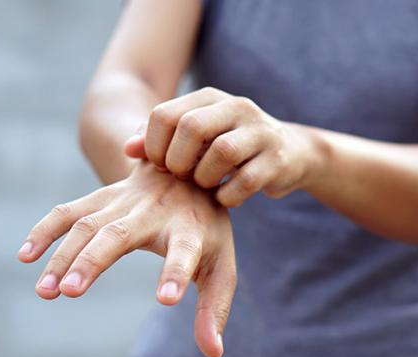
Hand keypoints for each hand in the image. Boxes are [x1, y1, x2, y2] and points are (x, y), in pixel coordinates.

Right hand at [17, 161, 236, 356]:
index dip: (176, 273)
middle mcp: (154, 212)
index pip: (185, 253)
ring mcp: (124, 202)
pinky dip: (45, 230)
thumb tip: (213, 354)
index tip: (165, 300)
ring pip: (87, 225)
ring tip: (46, 290)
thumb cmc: (206, 229)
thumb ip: (214, 308)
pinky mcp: (102, 197)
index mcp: (190, 230)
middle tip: (71, 292)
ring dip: (63, 255)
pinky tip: (25, 256)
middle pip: (120, 234)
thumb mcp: (221, 265)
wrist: (188, 168)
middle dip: (94, 261)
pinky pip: (68, 212)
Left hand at [124, 87, 319, 206]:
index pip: (165, 115)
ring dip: (204, 178)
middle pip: (192, 128)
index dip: (154, 146)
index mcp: (209, 98)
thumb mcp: (195, 139)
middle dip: (178, 161)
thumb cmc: (230, 148)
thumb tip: (128, 149)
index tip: (159, 166)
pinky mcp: (277, 160)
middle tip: (181, 177)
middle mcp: (236, 107)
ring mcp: (260, 132)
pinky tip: (224, 198)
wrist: (290, 153)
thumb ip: (160, 141)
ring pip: (222, 152)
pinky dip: (228, 197)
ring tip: (204, 185)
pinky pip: (245, 181)